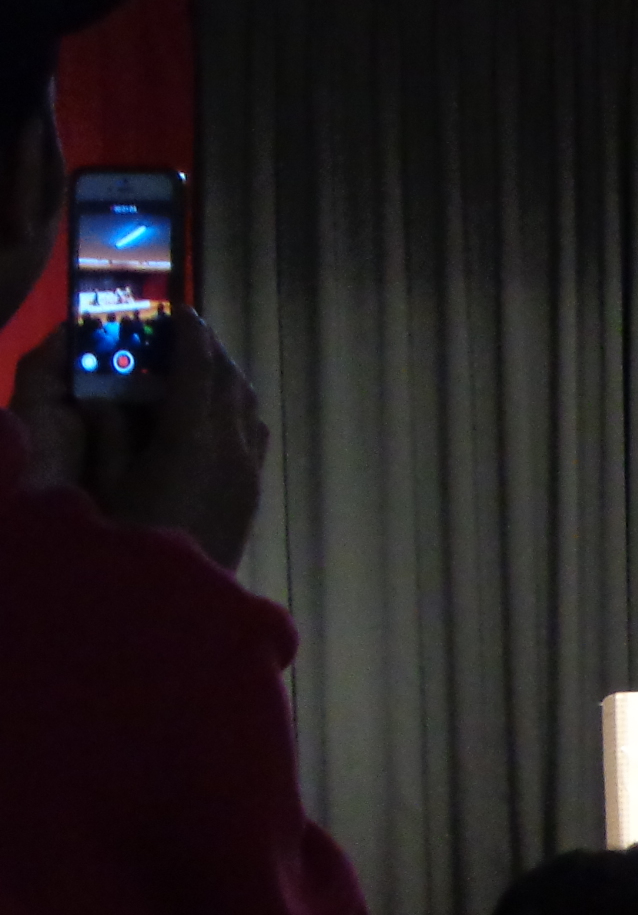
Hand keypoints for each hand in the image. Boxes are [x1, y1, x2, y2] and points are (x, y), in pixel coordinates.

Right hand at [11, 312, 269, 573]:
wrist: (176, 606)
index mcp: (192, 438)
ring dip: (226, 379)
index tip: (179, 309)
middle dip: (208, 350)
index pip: (199, 367)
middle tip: (182, 333)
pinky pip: (253, 434)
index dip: (189, 333)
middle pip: (229, 380)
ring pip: (247, 406)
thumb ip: (111, 429)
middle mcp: (231, 449)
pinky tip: (215, 413)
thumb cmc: (127, 538)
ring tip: (197, 368)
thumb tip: (110, 393)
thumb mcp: (105, 478)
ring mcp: (249, 472)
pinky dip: (237, 409)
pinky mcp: (254, 492)